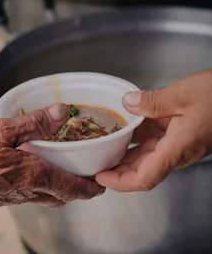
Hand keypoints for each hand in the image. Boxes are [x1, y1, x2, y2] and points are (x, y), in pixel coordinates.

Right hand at [0, 104, 103, 222]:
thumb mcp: (2, 130)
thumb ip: (35, 122)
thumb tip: (63, 112)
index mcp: (34, 175)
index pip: (72, 188)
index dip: (90, 188)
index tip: (101, 184)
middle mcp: (28, 190)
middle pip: (63, 195)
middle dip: (79, 188)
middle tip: (88, 176)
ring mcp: (15, 196)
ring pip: (49, 196)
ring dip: (63, 187)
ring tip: (68, 171)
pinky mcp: (4, 196)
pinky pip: (33, 193)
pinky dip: (45, 185)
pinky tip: (38, 170)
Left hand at [96, 70, 211, 191]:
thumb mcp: (182, 95)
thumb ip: (152, 101)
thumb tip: (126, 103)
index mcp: (176, 149)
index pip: (144, 178)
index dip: (120, 182)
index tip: (100, 177)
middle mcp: (175, 152)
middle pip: (140, 170)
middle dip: (116, 170)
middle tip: (94, 163)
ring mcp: (176, 144)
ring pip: (144, 156)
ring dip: (124, 154)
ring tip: (102, 148)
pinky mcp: (177, 134)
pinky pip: (152, 140)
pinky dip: (135, 137)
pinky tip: (123, 128)